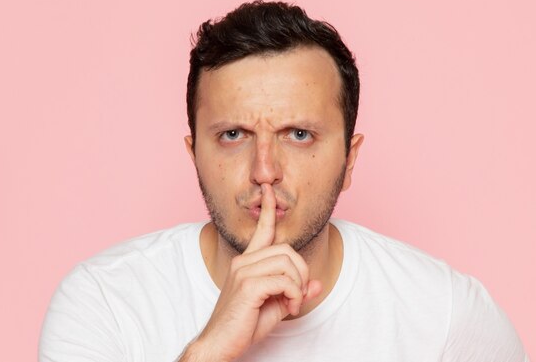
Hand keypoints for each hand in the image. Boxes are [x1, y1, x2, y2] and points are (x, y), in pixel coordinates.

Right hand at [187, 184, 321, 361]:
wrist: (219, 345)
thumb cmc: (243, 326)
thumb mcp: (275, 306)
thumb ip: (295, 292)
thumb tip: (316, 283)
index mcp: (246, 262)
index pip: (261, 230)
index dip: (268, 209)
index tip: (269, 190)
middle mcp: (243, 261)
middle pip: (287, 250)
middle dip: (301, 273)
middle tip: (297, 296)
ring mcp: (243, 271)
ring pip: (288, 263)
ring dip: (298, 286)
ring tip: (292, 304)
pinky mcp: (248, 285)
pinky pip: (285, 280)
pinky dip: (294, 295)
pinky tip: (289, 307)